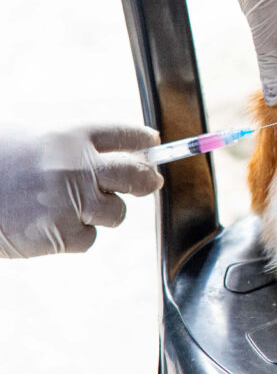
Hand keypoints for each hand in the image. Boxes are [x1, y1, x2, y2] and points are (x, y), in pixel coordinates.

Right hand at [0, 125, 162, 257]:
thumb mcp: (26, 135)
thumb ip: (66, 145)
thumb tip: (102, 157)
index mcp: (70, 135)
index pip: (123, 135)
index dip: (142, 141)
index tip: (153, 142)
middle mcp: (78, 166)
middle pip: (136, 175)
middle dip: (147, 181)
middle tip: (149, 183)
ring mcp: (72, 201)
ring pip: (116, 212)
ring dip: (102, 212)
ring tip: (69, 206)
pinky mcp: (62, 233)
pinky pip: (89, 238)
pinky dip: (75, 235)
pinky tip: (48, 225)